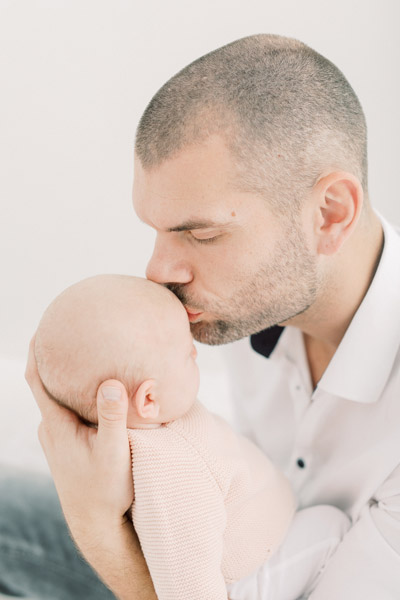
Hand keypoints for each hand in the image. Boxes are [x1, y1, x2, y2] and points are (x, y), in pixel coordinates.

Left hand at [25, 335, 133, 547]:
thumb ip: (113, 418)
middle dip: (58, 360)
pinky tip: (100, 394)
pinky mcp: (69, 446)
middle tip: (74, 336)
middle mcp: (52, 429)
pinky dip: (80, 397)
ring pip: (60, 400)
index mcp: (57, 425)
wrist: (97, 525)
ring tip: (89, 359)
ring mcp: (59, 438)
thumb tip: (111, 382)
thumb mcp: (114, 453)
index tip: (42, 327)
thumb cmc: (106, 490)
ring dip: (70, 380)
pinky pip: (70, 412)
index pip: (36, 379)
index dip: (36, 351)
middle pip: (48, 385)